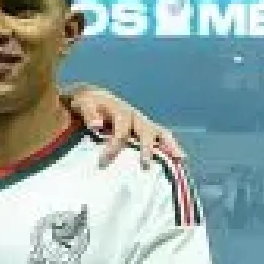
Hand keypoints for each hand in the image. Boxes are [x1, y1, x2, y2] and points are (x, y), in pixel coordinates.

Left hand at [63, 85, 183, 167]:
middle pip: (146, 131)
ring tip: (180, 159)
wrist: (93, 97)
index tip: (103, 161)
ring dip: (170, 146)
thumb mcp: (83, 103)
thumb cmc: (86, 102)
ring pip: (160, 133)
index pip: (121, 130)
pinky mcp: (144, 129)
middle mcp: (135, 117)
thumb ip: (89, 113)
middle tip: (145, 165)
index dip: (115, 145)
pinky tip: (178, 160)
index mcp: (120, 111)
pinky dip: (170, 147)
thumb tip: (96, 125)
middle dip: (147, 148)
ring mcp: (142, 123)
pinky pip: (161, 138)